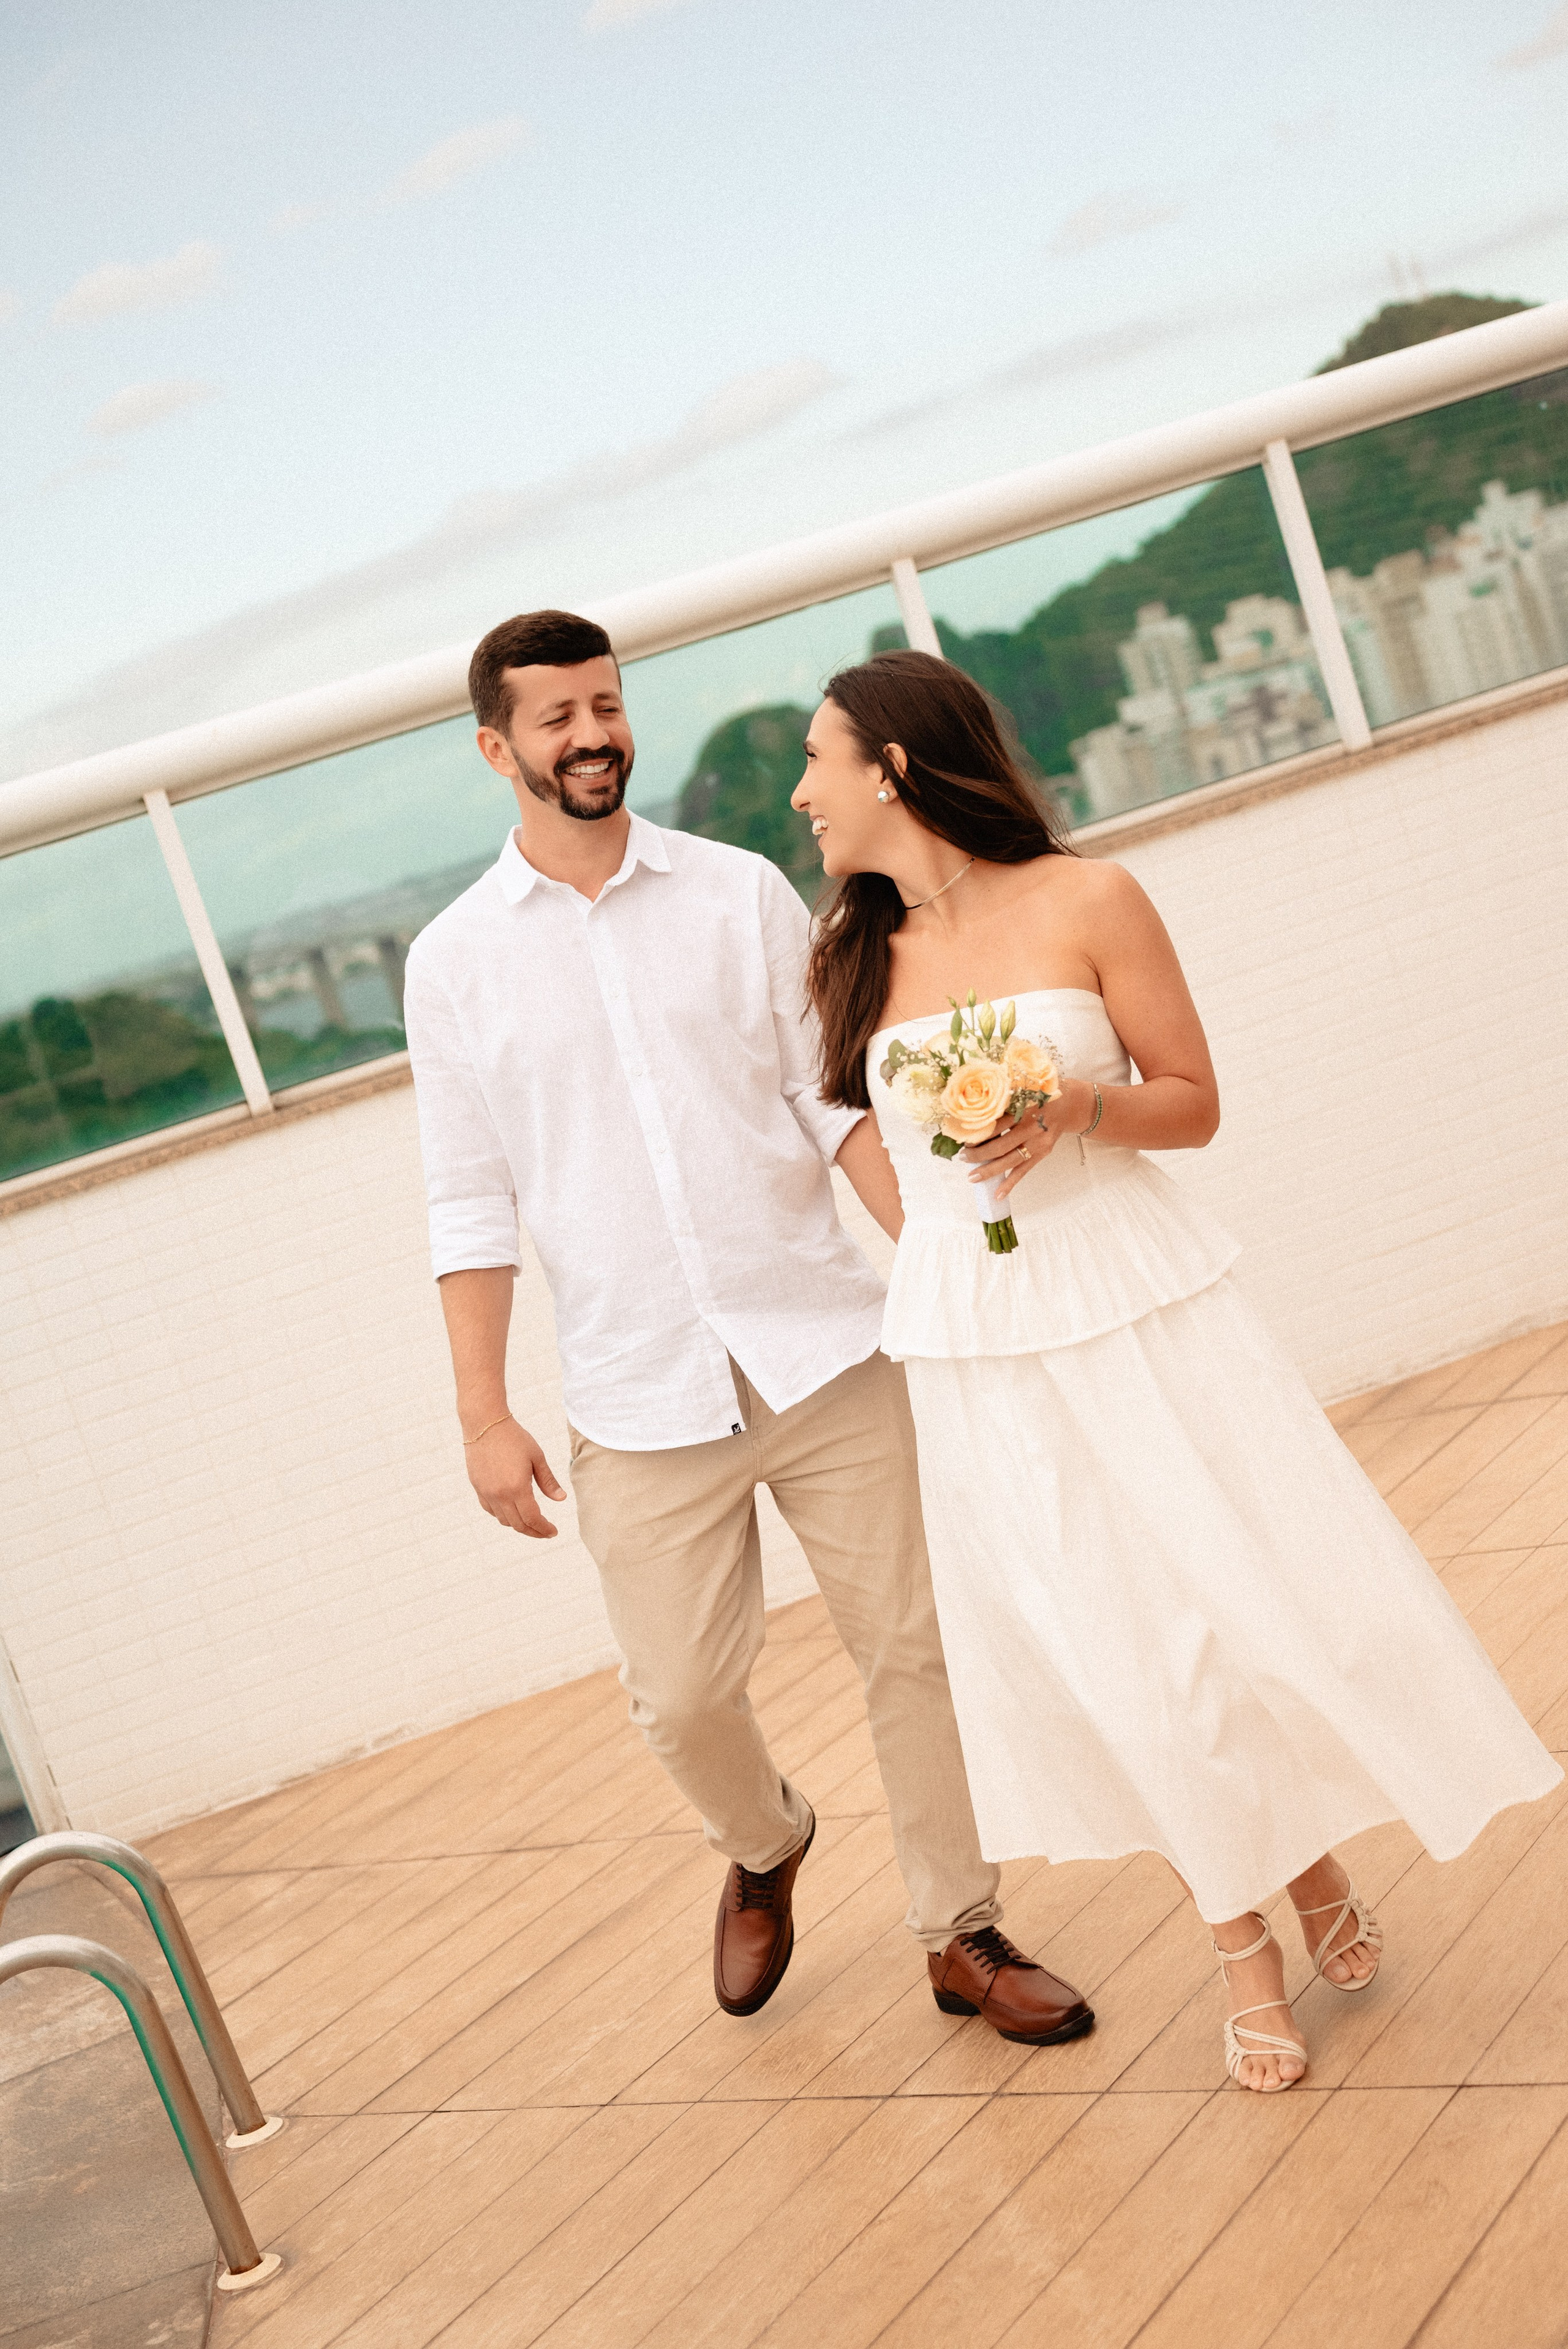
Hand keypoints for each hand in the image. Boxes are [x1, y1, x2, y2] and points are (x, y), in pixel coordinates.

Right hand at [464, 1416, 566, 1537]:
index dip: (544, 1529)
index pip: (532, 1518)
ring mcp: (486, 1492)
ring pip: (503, 1520)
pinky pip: (490, 1510)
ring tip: (531, 1521)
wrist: (484, 1423)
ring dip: (518, 1525)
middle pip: (518, 1524)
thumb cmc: (514, 1437)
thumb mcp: (536, 1457)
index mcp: (517, 1488)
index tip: (553, 1532)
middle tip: (545, 1532)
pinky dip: (503, 1516)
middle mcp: (499, 1495)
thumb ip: (548, 1481)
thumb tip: (561, 1499)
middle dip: (534, 1532)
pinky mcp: (478, 1487)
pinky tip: (512, 1511)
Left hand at [960, 1078, 1095, 1201]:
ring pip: (1010, 1160)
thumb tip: (972, 1119)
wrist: (1069, 1104)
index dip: (978, 1134)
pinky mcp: (1043, 1153)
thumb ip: (1002, 1102)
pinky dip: (1010, 1183)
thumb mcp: (1021, 1091)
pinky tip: (998, 1194)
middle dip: (979, 1154)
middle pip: (1001, 1145)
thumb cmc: (1039, 1094)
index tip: (963, 1139)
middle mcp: (1032, 1126)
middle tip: (963, 1157)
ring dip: (989, 1171)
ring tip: (972, 1177)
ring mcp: (1039, 1142)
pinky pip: (1024, 1170)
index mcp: (1024, 1107)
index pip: (996, 1124)